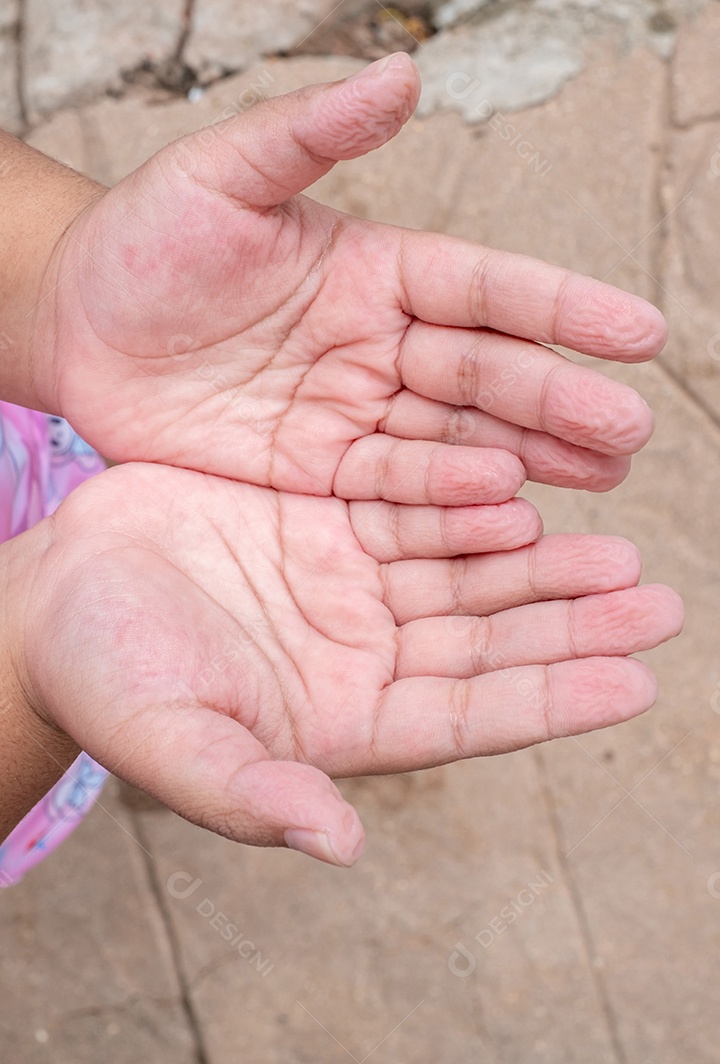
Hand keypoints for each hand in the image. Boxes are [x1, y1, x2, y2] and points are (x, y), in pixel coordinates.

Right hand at [12, 465, 681, 864]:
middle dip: (571, 624)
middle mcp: (363, 651)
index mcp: (341, 719)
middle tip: (656, 603)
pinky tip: (528, 489)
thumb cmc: (105, 676)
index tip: (633, 683)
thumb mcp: (169, 739)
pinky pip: (418, 504)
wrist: (57, 591)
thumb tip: (337, 845)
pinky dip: (472, 500)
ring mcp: (351, 581)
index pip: (466, 717)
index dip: (548, 699)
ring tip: (619, 552)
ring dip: (543, 564)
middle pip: (487, 641)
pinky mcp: (330, 517)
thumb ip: (248, 793)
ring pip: (467, 571)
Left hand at [34, 55, 665, 501]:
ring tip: (602, 478)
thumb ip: (310, 134)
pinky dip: (449, 505)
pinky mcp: (317, 474)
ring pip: (455, 441)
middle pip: (485, 375)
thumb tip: (402, 71)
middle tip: (630, 430)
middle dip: (558, 401)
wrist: (77, 330)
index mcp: (377, 269)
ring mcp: (353, 415)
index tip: (639, 333)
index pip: (486, 289)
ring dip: (529, 459)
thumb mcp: (219, 176)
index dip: (561, 310)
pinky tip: (510, 514)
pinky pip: (392, 494)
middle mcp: (381, 346)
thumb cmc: (145, 240)